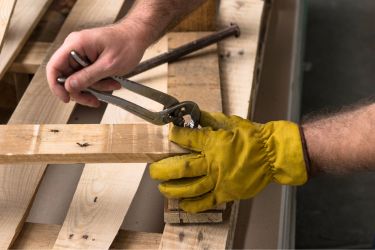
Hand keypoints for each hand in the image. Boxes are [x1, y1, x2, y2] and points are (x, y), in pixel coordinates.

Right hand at [46, 21, 148, 106]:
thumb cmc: (127, 44)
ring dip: (96, 86)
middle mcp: (75, 47)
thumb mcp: (108, 65)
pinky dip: (99, 82)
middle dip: (83, 90)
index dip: (56, 86)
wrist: (138, 36)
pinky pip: (88, 76)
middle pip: (67, 77)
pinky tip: (111, 81)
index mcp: (76, 44)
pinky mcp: (88, 59)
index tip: (66, 99)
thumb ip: (88, 77)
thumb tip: (69, 87)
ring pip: (79, 79)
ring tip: (112, 84)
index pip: (54, 66)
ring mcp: (81, 53)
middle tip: (94, 100)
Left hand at [150, 111, 307, 212]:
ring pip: (189, 187)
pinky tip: (182, 204)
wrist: (272, 153)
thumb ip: (209, 120)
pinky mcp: (226, 192)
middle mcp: (213, 162)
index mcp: (213, 142)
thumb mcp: (230, 121)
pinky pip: (206, 202)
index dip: (174, 136)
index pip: (186, 139)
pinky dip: (192, 205)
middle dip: (162, 170)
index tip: (168, 134)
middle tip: (152, 170)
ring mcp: (219, 180)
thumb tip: (192, 115)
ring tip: (162, 188)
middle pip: (181, 168)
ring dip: (172, 189)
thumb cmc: (252, 136)